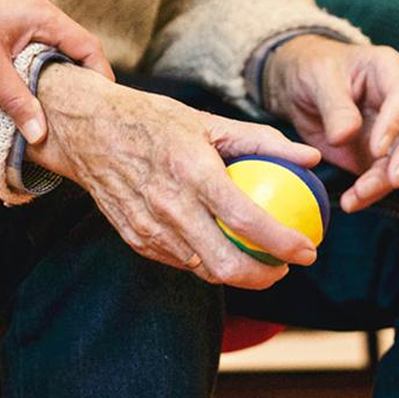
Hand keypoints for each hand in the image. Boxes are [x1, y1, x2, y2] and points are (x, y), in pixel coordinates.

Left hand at [0, 0, 112, 143]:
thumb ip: (17, 101)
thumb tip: (40, 135)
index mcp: (42, 15)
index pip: (88, 46)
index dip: (100, 76)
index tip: (103, 106)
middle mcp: (38, 9)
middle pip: (75, 47)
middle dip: (81, 79)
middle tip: (84, 112)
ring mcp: (22, 12)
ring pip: (54, 47)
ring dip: (58, 74)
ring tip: (60, 106)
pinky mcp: (7, 19)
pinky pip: (36, 45)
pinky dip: (39, 66)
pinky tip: (31, 88)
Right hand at [27, 64, 320, 289]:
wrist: (87, 130)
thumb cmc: (153, 120)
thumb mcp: (208, 121)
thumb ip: (263, 141)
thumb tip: (311, 157)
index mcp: (193, 171)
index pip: (247, 220)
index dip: (284, 243)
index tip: (308, 250)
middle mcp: (170, 206)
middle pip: (226, 264)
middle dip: (265, 277)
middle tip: (285, 267)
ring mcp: (149, 228)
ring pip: (203, 270)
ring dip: (237, 273)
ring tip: (259, 261)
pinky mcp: (135, 239)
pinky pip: (180, 262)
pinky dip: (205, 261)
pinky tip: (221, 249)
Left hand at [263, 36, 398, 212]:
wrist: (299, 87)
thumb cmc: (312, 70)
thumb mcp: (317, 79)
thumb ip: (334, 106)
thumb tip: (345, 136)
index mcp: (388, 70)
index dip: (395, 124)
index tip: (376, 148)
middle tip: (393, 180)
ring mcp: (396, 129)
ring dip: (387, 181)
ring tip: (357, 196)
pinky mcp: (382, 155)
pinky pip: (386, 177)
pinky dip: (372, 192)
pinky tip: (352, 202)